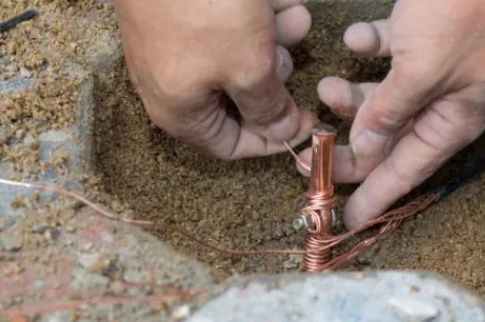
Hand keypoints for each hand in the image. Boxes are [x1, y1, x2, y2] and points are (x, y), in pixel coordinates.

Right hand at [113, 0, 314, 158]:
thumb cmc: (205, 12)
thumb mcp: (248, 67)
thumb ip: (269, 107)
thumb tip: (283, 132)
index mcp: (181, 113)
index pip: (233, 146)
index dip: (275, 137)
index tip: (309, 119)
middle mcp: (174, 84)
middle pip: (239, 97)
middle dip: (275, 72)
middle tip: (291, 52)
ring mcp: (176, 45)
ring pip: (238, 54)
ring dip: (273, 36)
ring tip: (295, 14)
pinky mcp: (182, 12)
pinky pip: (227, 23)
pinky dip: (256, 13)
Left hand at [298, 0, 484, 227]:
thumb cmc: (465, 10)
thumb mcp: (421, 71)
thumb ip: (389, 112)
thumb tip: (366, 148)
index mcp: (452, 120)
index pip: (406, 171)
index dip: (374, 197)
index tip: (345, 221)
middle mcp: (443, 101)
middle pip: (388, 138)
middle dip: (348, 143)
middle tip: (309, 151)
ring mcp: (434, 70)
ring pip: (382, 100)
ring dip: (351, 96)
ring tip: (324, 86)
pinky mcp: (424, 38)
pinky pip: (388, 57)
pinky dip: (369, 50)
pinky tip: (358, 37)